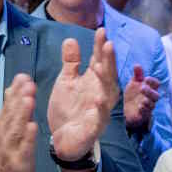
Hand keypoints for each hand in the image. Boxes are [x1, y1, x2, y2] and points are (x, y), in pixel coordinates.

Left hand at [48, 29, 119, 159]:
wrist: (63, 140)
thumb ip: (71, 63)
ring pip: (107, 95)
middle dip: (108, 60)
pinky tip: (98, 100)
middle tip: (108, 43)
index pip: (100, 61)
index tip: (101, 31)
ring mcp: (100, 112)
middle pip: (107, 75)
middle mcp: (101, 95)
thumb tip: (71, 39)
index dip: (100, 47)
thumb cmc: (68, 110)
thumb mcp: (67, 82)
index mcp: (94, 83)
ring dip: (106, 81)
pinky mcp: (94, 128)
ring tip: (102, 66)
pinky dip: (100, 110)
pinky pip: (99, 118)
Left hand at [122, 65, 159, 132]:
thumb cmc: (132, 96)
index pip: (156, 84)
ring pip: (152, 105)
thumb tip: (137, 65)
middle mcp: (150, 98)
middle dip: (150, 91)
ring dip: (147, 101)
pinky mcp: (143, 115)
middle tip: (142, 88)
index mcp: (149, 89)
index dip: (152, 81)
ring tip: (142, 100)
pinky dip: (144, 109)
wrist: (126, 110)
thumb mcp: (133, 84)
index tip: (145, 78)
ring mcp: (147, 107)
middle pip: (156, 95)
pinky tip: (140, 106)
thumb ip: (137, 76)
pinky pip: (146, 113)